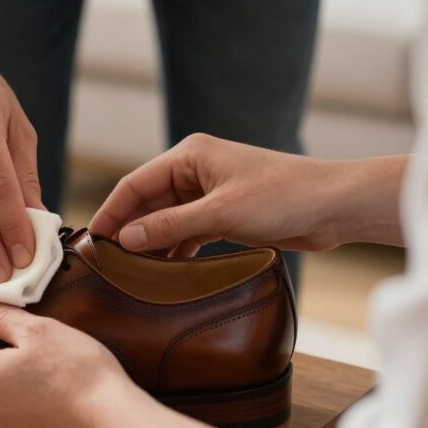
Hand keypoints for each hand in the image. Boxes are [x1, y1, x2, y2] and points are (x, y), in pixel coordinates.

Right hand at [89, 133, 406, 256]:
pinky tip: (164, 271)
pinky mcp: (225, 214)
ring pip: (167, 220)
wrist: (335, 206)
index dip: (111, 212)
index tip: (92, 239)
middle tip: (106, 262)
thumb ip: (169, 226)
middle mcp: (195, 170)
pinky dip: (175, 249)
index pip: (135, 184)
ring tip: (131, 272)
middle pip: (148, 203)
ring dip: (151, 243)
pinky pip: (188, 231)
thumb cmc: (283, 196)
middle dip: (129, 230)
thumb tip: (126, 239)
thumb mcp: (220, 213)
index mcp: (189, 156)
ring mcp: (210, 192)